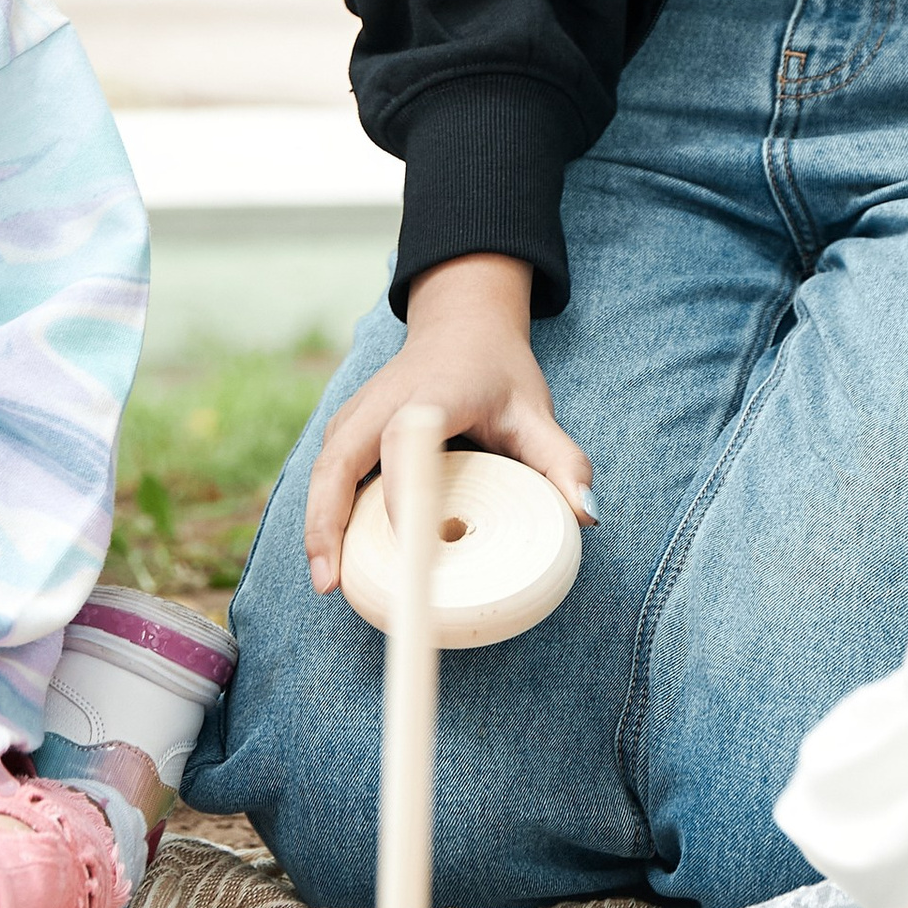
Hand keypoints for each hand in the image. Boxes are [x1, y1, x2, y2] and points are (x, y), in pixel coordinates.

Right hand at [300, 253, 592, 596]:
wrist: (462, 324)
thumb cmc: (498, 372)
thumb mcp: (535, 408)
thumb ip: (563, 459)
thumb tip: (588, 514)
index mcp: (431, 395)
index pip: (405, 440)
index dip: (401, 488)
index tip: (407, 541)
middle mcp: (381, 402)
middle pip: (337, 461)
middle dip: (327, 522)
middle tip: (332, 583)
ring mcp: (355, 415)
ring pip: (322, 471)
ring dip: (318, 526)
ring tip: (328, 583)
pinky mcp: (344, 430)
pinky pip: (324, 474)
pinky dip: (322, 515)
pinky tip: (333, 561)